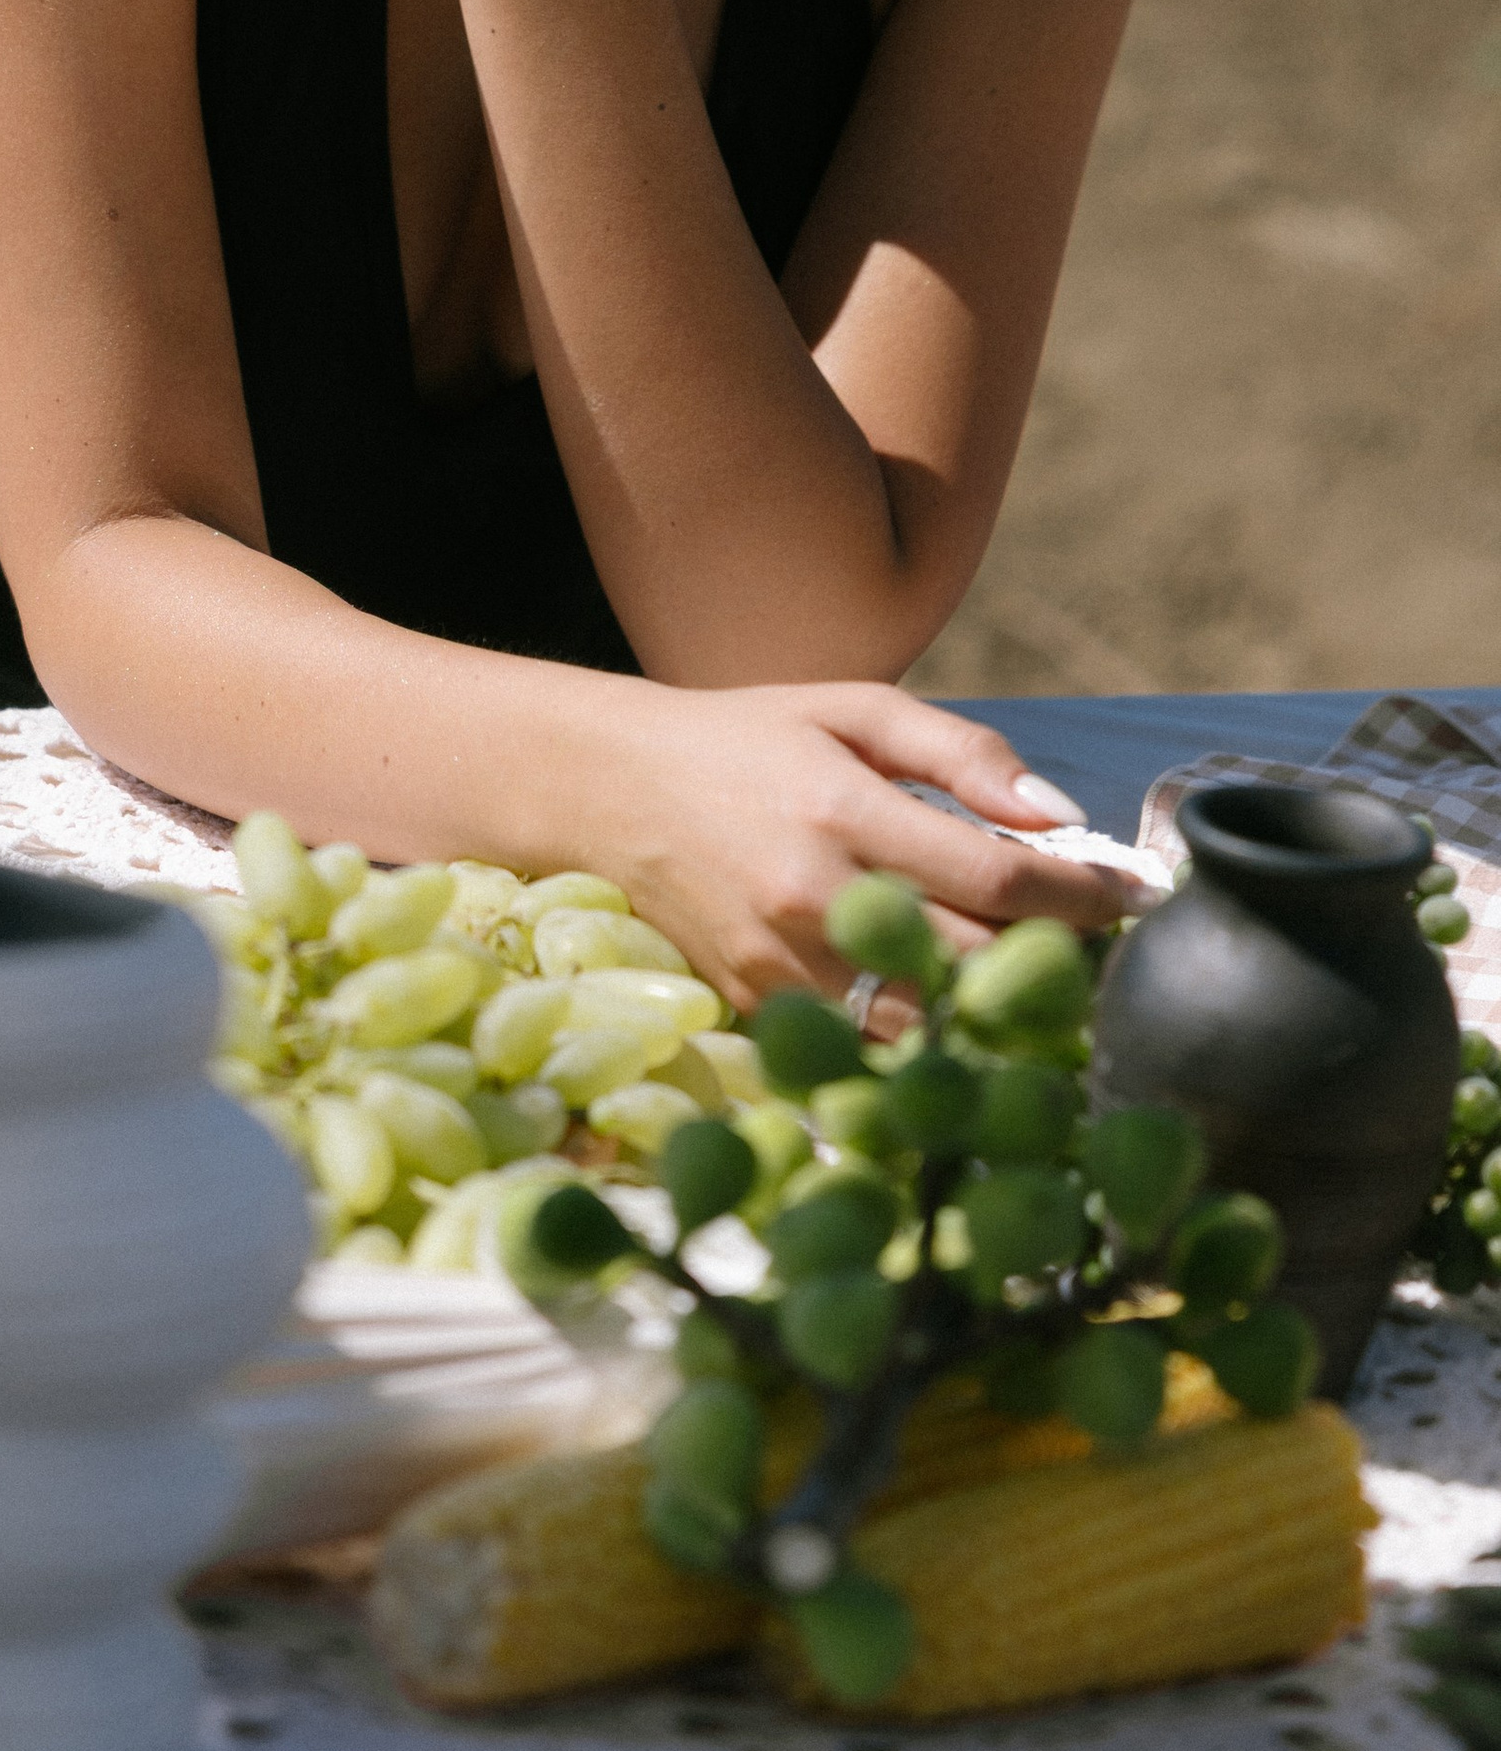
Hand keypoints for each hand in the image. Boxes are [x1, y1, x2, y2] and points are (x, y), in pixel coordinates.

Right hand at [602, 678, 1147, 1012]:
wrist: (612, 789)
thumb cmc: (747, 739)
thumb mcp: (851, 708)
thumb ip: (960, 751)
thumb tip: (1059, 813)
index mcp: (843, 811)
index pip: (998, 875)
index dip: (1085, 894)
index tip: (1138, 895)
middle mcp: (814, 898)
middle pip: (976, 958)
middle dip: (1057, 954)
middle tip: (1100, 942)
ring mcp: (783, 967)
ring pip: (931, 1021)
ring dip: (997, 1004)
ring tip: (1035, 974)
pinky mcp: (760, 1010)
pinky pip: (871, 1042)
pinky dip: (927, 1031)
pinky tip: (955, 1003)